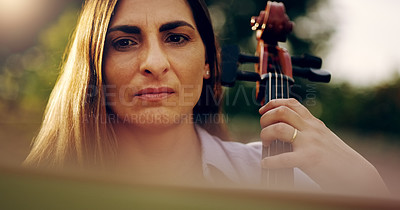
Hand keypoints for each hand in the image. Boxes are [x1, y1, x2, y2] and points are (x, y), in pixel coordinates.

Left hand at [259, 98, 388, 195]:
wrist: (357, 175)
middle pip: (282, 112)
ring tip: (266, 144)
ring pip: (279, 128)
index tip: (263, 110)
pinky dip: (271, 161)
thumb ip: (308, 131)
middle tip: (264, 129)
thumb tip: (288, 131)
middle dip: (266, 118)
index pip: (292, 104)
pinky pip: (284, 158)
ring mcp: (310, 143)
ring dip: (266, 134)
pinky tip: (266, 164)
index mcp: (314, 124)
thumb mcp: (324, 138)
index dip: (273, 103)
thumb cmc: (338, 159)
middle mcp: (311, 129)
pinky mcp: (310, 159)